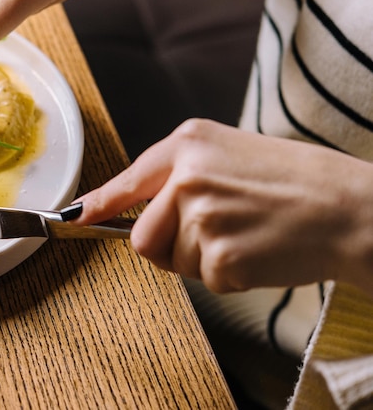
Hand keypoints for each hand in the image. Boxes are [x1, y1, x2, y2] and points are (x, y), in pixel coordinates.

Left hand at [75, 119, 372, 295]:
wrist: (346, 205)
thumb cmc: (292, 179)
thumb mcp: (226, 154)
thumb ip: (177, 174)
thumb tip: (129, 207)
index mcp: (187, 143)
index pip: (129, 180)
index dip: (98, 204)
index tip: (76, 217)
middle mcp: (186, 177)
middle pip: (140, 237)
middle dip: (167, 246)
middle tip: (209, 235)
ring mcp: (201, 217)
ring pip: (172, 262)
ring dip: (201, 259)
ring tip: (241, 234)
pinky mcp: (220, 256)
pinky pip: (204, 279)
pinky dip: (227, 274)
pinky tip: (255, 250)